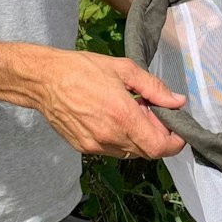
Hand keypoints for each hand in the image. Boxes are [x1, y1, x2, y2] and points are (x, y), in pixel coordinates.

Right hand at [28, 48, 187, 159]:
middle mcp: (110, 136)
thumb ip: (154, 87)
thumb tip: (177, 101)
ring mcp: (95, 145)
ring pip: (130, 152)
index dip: (174, 143)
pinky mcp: (84, 148)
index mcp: (122, 116)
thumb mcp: (124, 69)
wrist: (43, 80)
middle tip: (151, 111)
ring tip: (130, 112)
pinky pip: (112, 150)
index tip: (177, 130)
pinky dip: (121, 138)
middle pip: (147, 151)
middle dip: (156, 135)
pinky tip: (113, 117)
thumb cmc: (82, 69)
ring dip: (138, 137)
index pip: (159, 147)